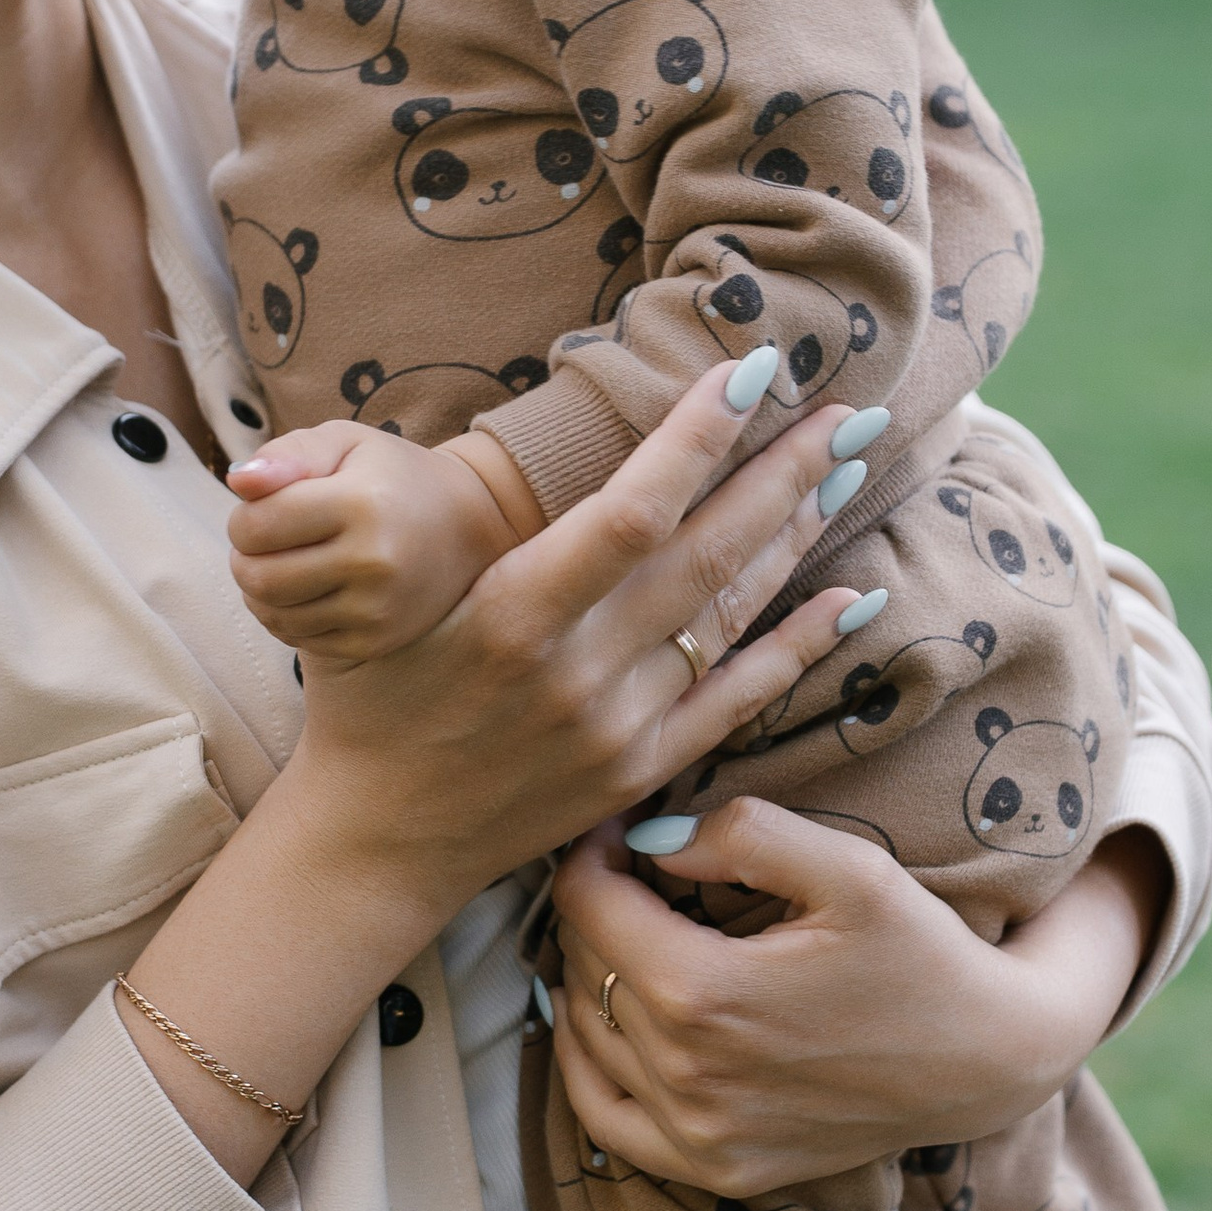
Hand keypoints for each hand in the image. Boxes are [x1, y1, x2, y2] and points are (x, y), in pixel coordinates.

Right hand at [116, 365, 878, 1185]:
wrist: (379, 839)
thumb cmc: (368, 692)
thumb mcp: (374, 598)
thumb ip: (406, 521)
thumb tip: (360, 445)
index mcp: (510, 617)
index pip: (631, 512)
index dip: (697, 438)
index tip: (748, 371)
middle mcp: (577, 673)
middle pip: (706, 556)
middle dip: (782, 474)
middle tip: (844, 407)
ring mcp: (618, 728)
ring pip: (731, 617)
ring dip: (798, 537)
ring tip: (846, 466)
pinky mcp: (642, 771)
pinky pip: (740, 699)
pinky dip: (801, 646)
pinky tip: (852, 597)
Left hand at [226, 418, 521, 663]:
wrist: (465, 527)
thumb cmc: (389, 475)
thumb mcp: (345, 442)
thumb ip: (289, 453)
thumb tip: (239, 480)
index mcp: (361, 504)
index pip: (256, 526)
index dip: (243, 516)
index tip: (262, 506)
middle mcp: (373, 562)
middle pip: (259, 576)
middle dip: (244, 556)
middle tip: (263, 540)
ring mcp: (377, 610)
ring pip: (272, 613)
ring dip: (259, 589)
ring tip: (281, 562)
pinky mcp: (375, 641)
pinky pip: (298, 639)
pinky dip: (285, 616)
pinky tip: (304, 589)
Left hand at [549, 802, 1169, 1199]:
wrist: (988, 1062)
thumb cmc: (923, 954)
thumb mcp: (853, 868)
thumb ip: (745, 833)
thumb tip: (652, 839)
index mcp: (705, 993)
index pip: (586, 906)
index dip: (591, 853)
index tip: (621, 830)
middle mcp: (687, 1075)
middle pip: (581, 967)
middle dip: (598, 908)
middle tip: (636, 875)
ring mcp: (697, 1134)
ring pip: (584, 1034)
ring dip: (591, 976)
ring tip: (635, 935)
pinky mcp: (714, 1168)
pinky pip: (602, 1118)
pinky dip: (589, 1063)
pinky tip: (613, 1022)